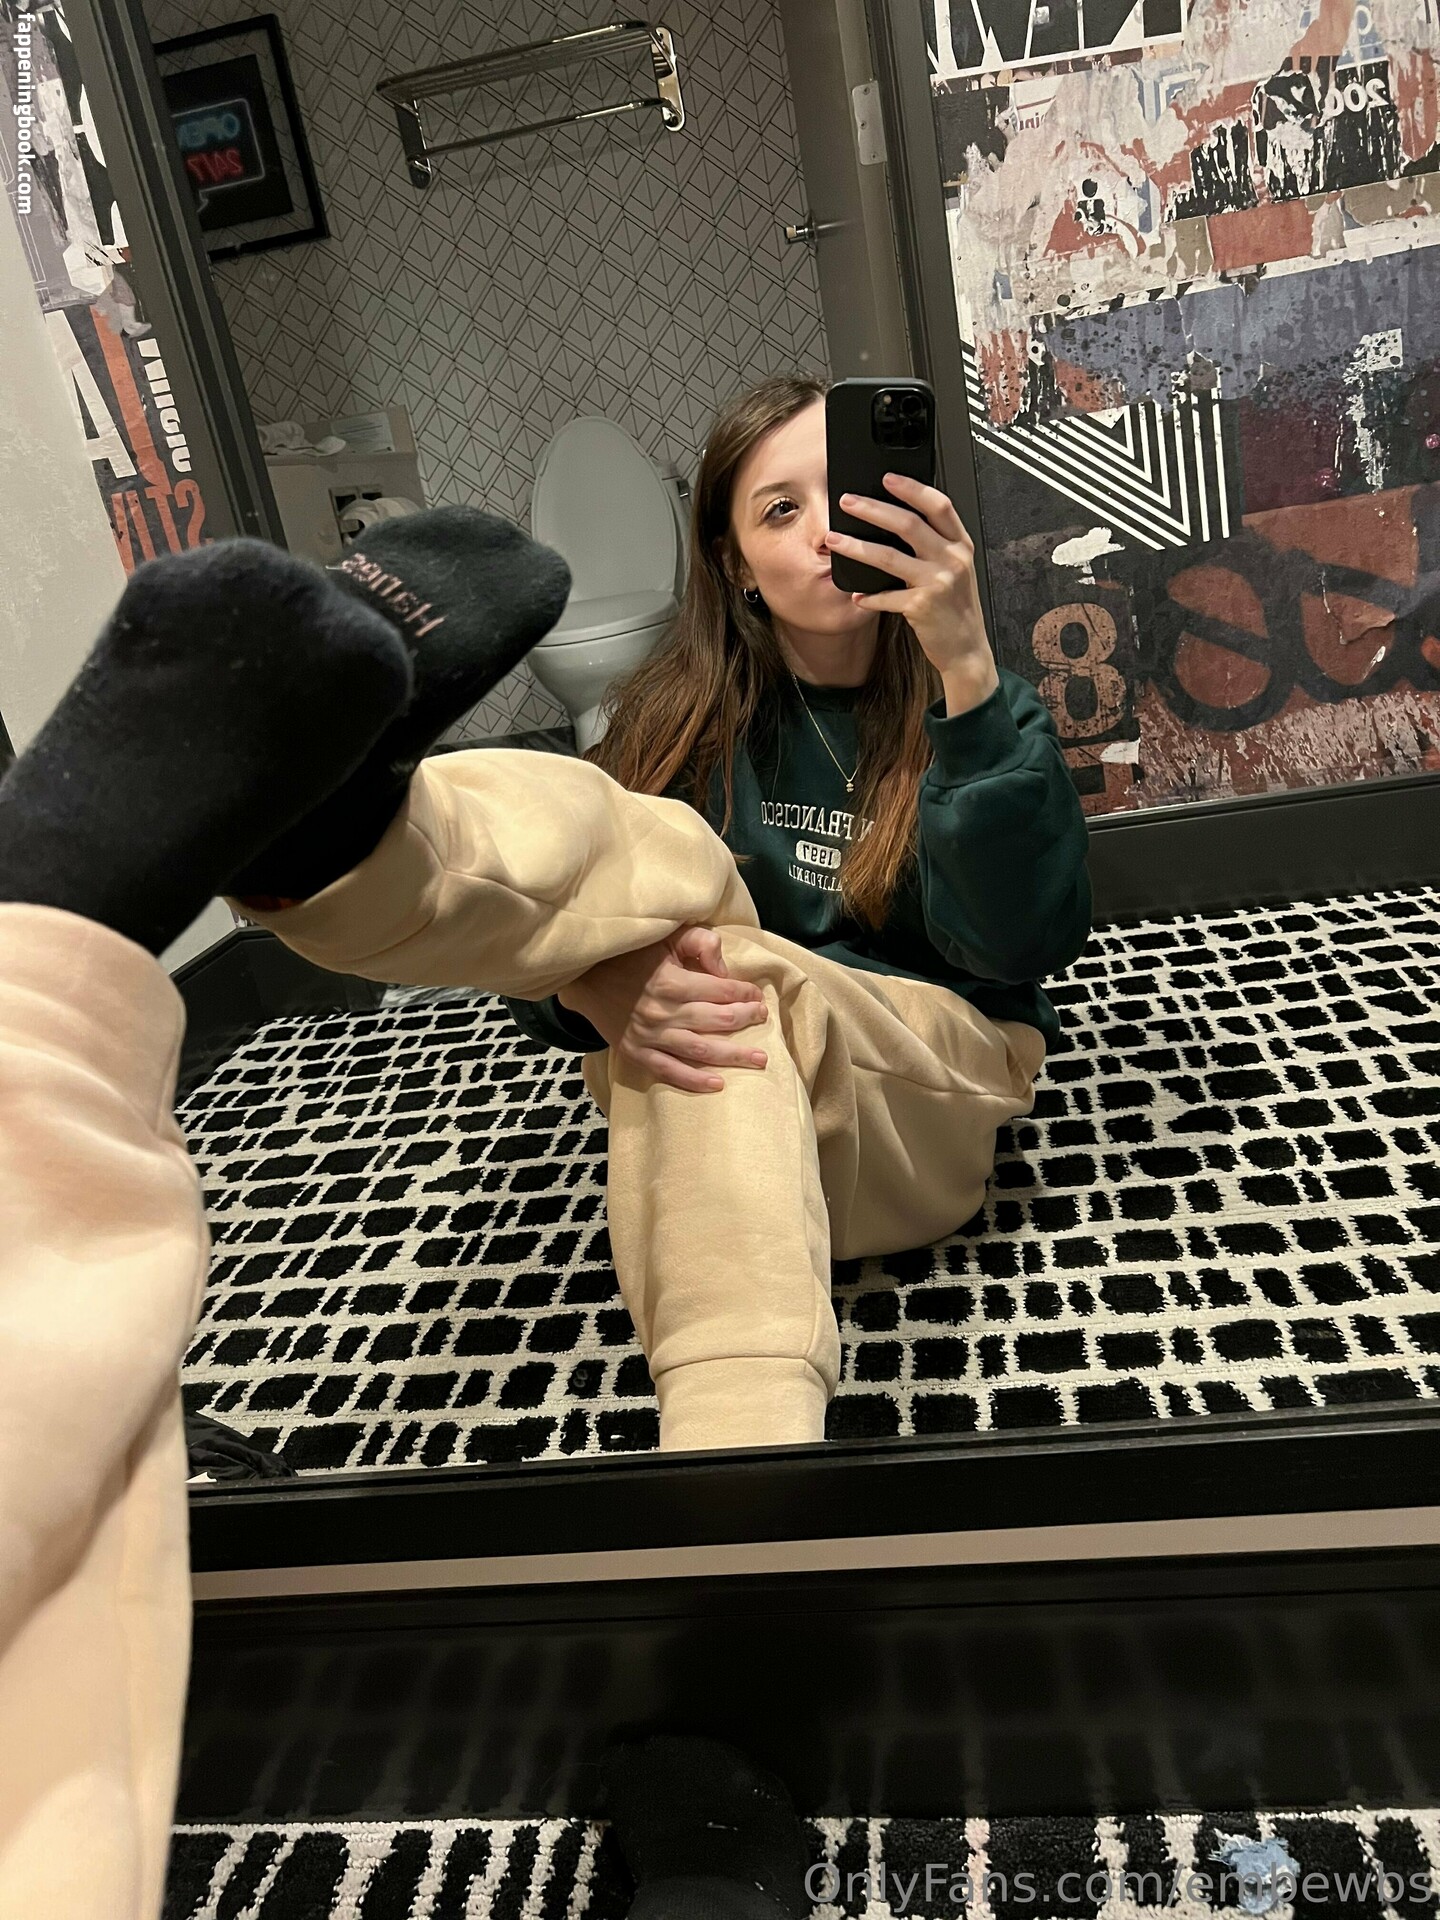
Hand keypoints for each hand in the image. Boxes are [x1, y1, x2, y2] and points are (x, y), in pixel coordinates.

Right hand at [558, 925, 768, 1093]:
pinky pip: (669, 1071)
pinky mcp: (636, 1051)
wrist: (585, 978)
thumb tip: (724, 968)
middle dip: (746, 1020)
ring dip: (733, 1056)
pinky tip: (718, 1084)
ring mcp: (650, 1035)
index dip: (745, 993)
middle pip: (718, 1021)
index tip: (757, 996)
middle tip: (763, 1020)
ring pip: (701, 1051)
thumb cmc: (630, 955)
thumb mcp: (665, 937)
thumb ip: (699, 943)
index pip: (722, 990)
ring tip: (759, 1059)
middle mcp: (664, 1011)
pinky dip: (694, 1081)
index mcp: (673, 981)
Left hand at [825, 473, 999, 713]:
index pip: (939, 505)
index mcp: (961, 545)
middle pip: (908, 524)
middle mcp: (952, 560)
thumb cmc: (955, 608)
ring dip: (856, 547)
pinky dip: (868, 596)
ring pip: (889, 556)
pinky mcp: (922, 607)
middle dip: (873, 509)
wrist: (966, 648)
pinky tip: (856, 595)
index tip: (886, 478)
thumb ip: (934, 546)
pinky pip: (885, 596)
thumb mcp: (955, 570)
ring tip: (834, 540)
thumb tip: (893, 523)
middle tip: (848, 502)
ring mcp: (938, 583)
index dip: (912, 488)